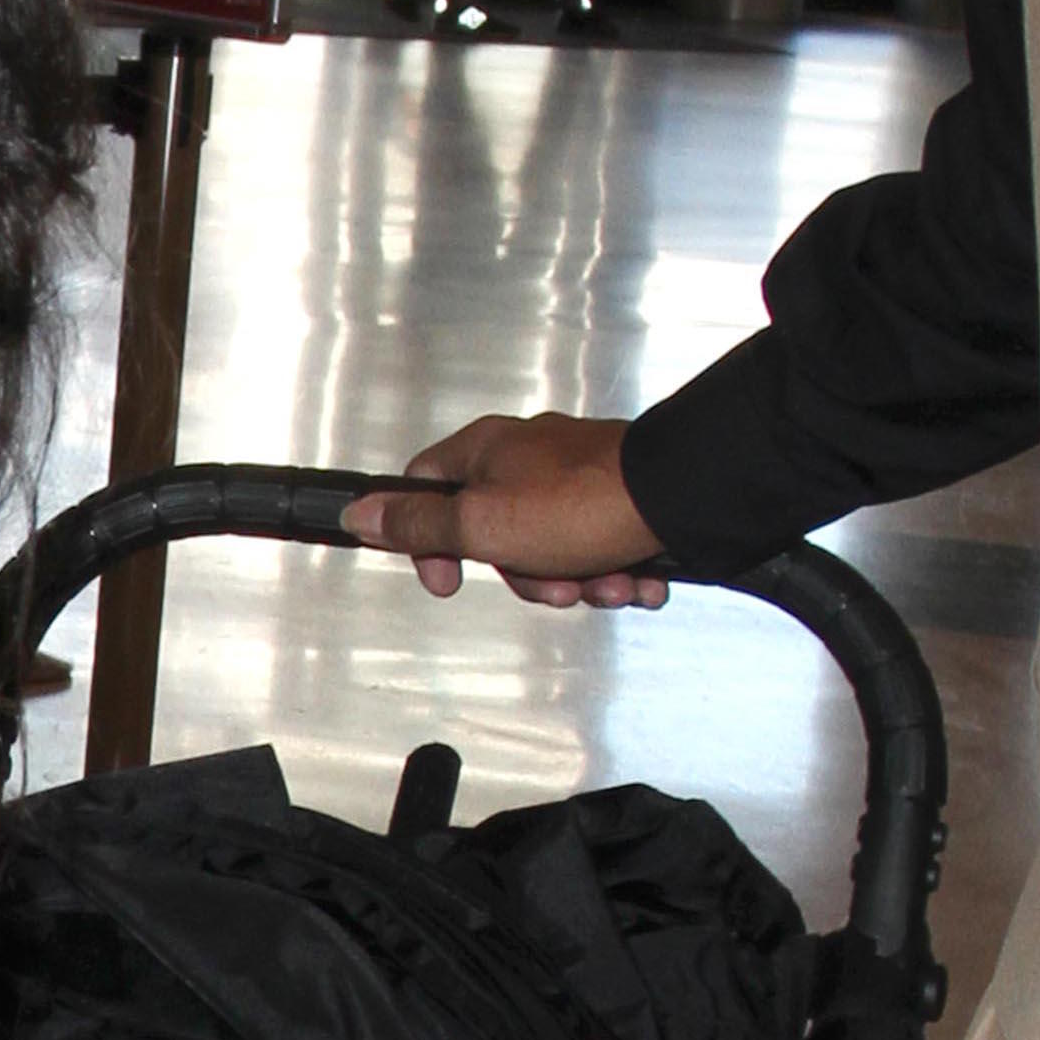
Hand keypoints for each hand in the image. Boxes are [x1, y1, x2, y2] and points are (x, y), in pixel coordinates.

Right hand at [344, 412, 669, 608]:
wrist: (682, 497)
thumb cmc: (582, 504)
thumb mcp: (481, 524)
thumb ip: (418, 524)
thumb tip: (358, 514)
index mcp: (484, 451)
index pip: (423, 489)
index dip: (425, 540)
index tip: (447, 576)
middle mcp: (527, 456)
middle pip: (495, 530)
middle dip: (524, 575)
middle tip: (550, 587)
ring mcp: (576, 474)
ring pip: (553, 546)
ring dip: (577, 581)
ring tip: (608, 585)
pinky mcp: (619, 496)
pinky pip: (599, 545)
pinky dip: (614, 571)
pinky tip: (636, 580)